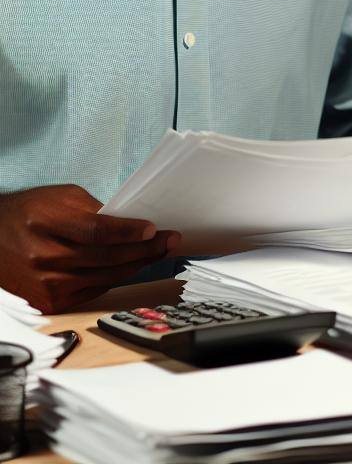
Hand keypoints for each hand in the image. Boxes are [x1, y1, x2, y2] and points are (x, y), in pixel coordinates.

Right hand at [0, 185, 180, 312]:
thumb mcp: (61, 198)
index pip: (95, 231)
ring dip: (138, 265)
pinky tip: (134, 266)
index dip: (127, 232)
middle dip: (145, 249)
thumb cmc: (31, 212)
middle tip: (170, 240)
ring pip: (105, 276)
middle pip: (106, 257)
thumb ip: (94, 210)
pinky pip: (94, 290)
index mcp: (46, 223)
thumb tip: (130, 222)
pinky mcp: (49, 302)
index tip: (153, 229)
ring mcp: (46, 284)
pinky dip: (117, 278)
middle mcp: (44, 257)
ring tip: (160, 252)